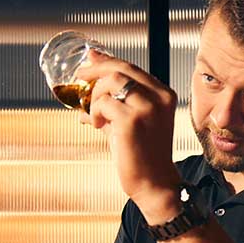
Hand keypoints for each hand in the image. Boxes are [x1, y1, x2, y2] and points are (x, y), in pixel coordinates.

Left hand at [75, 50, 180, 215]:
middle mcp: (159, 97)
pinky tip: (97, 125)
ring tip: (94, 116)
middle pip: (120, 69)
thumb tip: (89, 79)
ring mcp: (147, 108)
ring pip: (110, 82)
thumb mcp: (130, 120)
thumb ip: (113, 99)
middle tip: (80, 76)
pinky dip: (94, 112)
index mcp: (163, 94)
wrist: (153, 183)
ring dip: (94, 97)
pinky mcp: (131, 121)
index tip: (90, 59)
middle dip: (95, 70)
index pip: (132, 67)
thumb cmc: (141, 154)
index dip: (107, 60)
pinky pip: (103, 104)